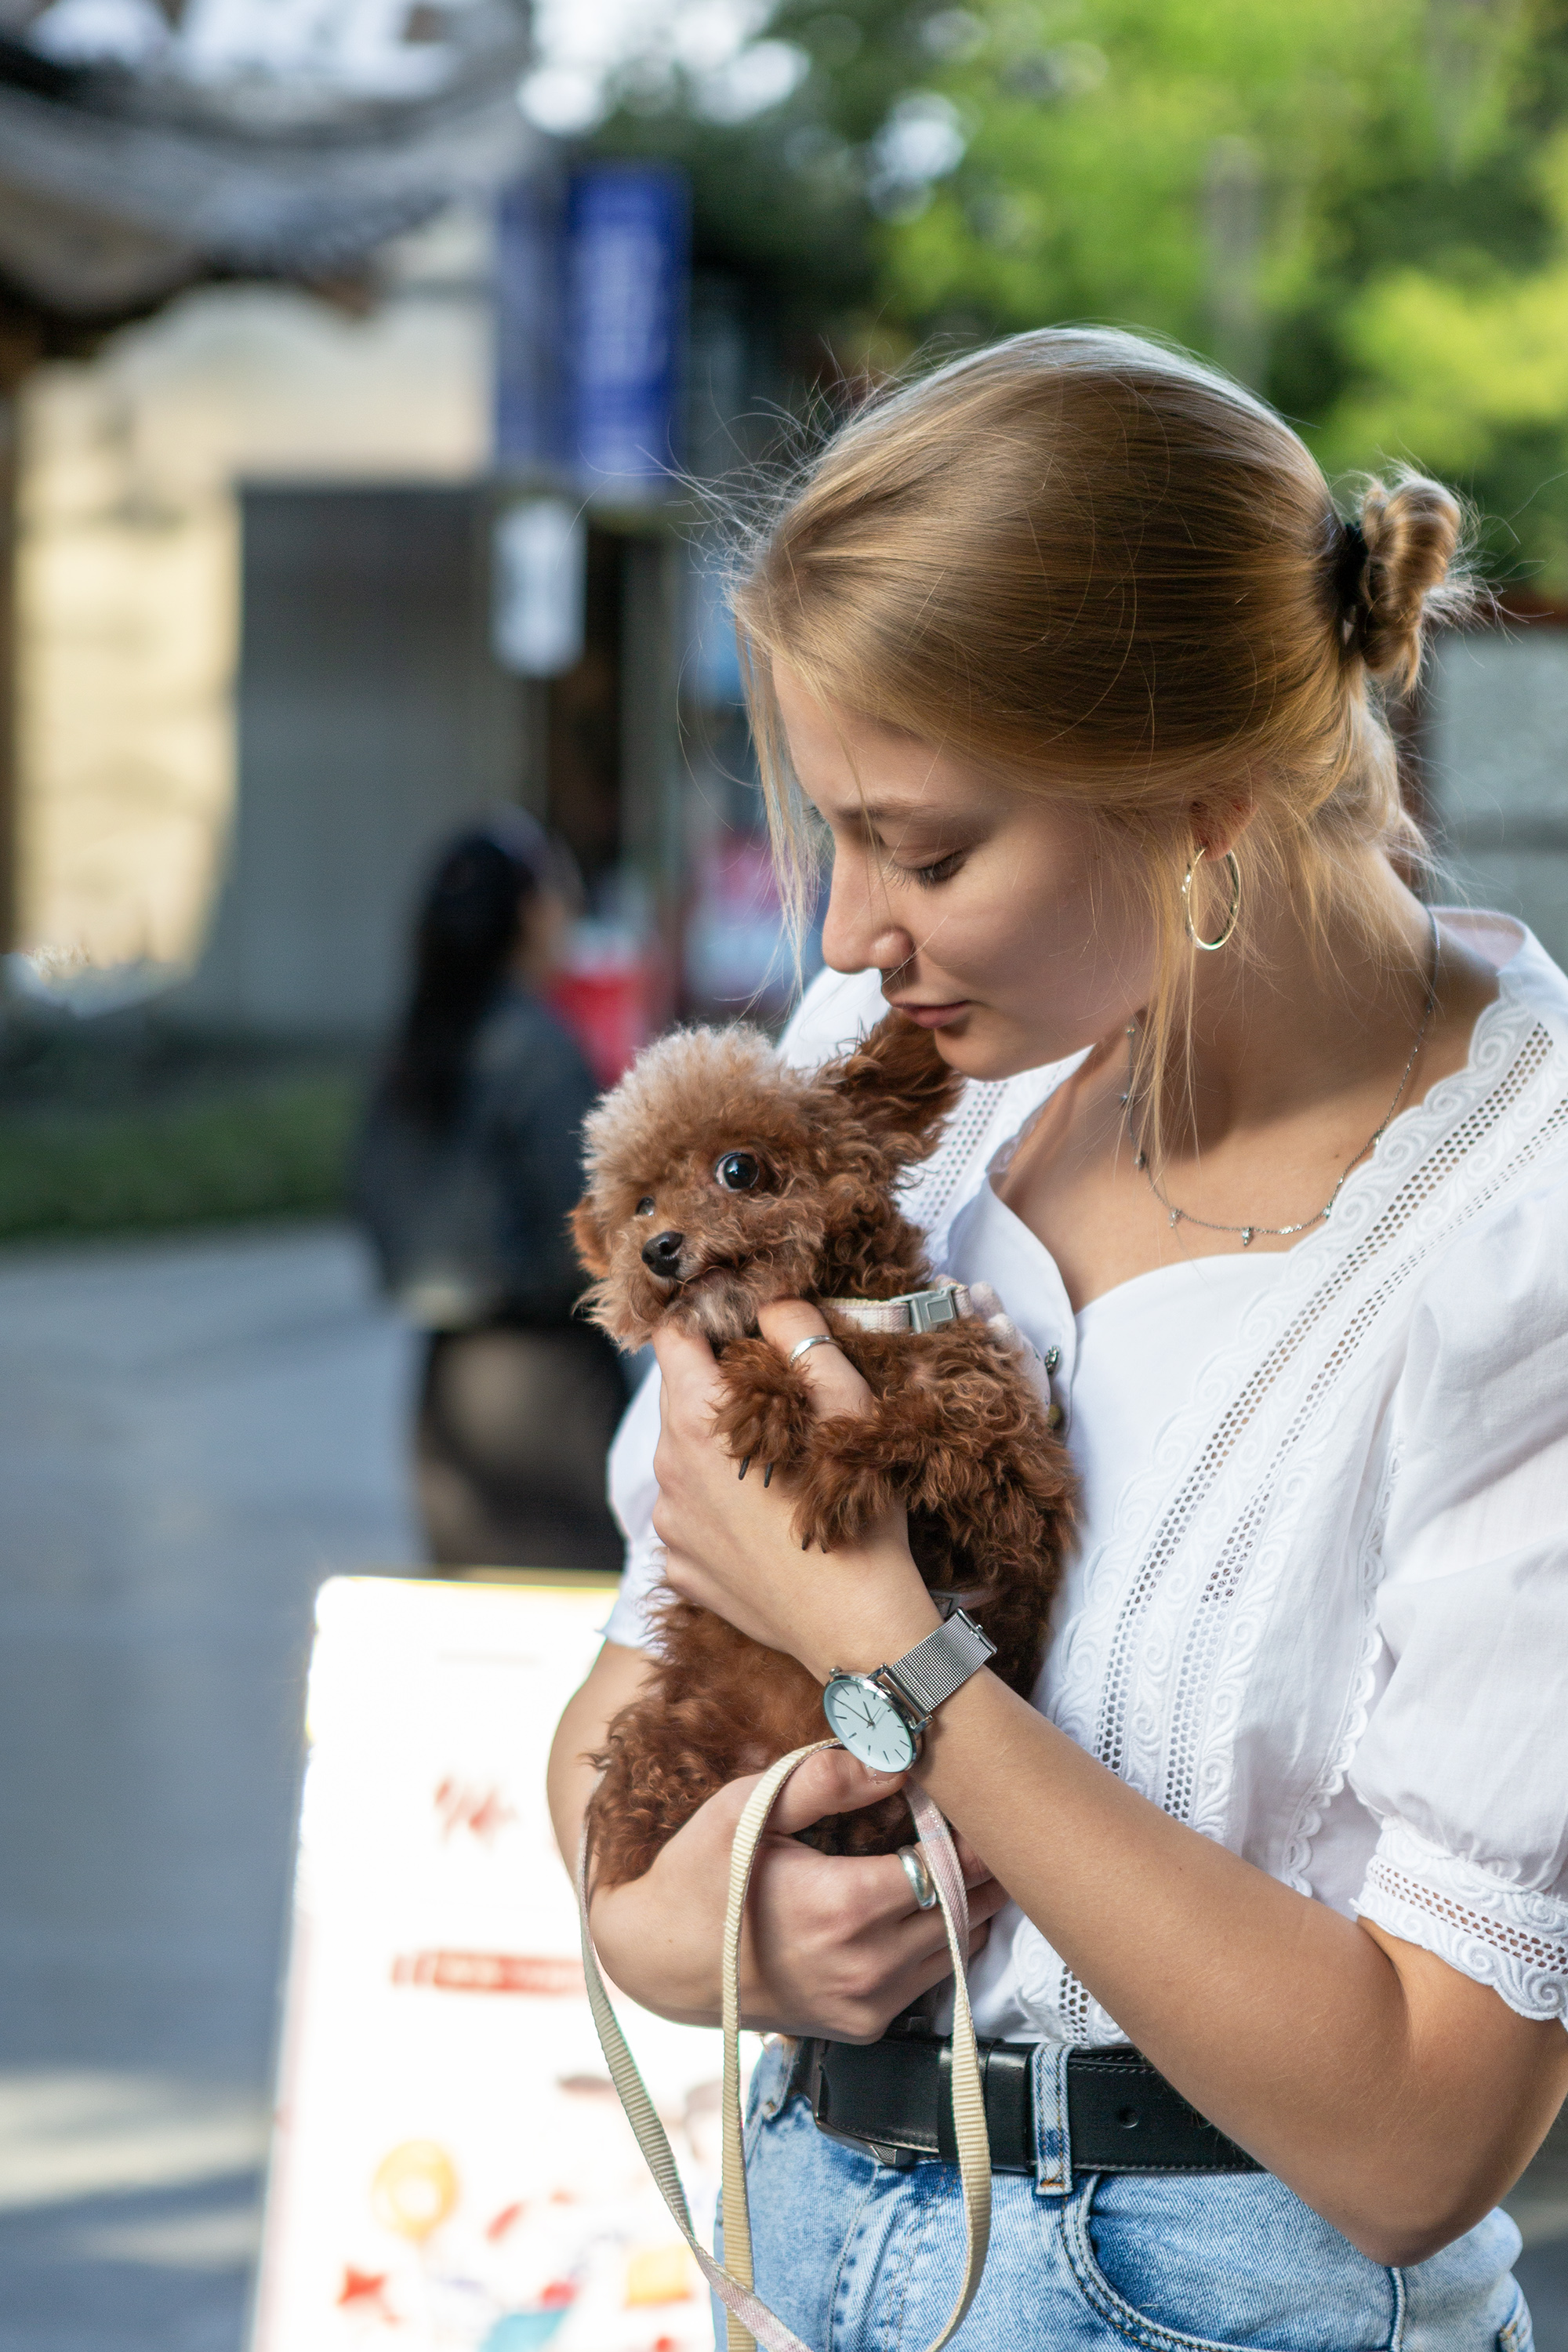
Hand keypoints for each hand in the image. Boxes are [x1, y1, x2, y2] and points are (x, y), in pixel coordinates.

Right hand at [589, 1745, 1007, 2037]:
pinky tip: (923, 1902)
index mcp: (843, 1908)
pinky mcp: (861, 2027)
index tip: (971, 1803)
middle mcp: (864, 1967)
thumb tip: (896, 1762)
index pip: (950, 1868)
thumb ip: (824, 1778)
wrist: (660, 1961)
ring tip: (958, 1857)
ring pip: (958, 1948)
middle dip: (984, 1866)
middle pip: (968, 1911)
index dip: (970, 1833)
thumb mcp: (747, 1807)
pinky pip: (930, 1980)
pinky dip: (942, 1940)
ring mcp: (865, 2005)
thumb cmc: (701, 1873)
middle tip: (981, 1823)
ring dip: (970, 1903)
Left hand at [650, 1301, 940, 1679]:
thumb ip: (802, 1338)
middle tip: (781, 1402)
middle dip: (720, 1387)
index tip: (742, 1326)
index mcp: (700, 1421)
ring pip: (684, 1460)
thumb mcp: (847, 1406)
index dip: (705, 1321)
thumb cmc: (859, 1517)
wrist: (859, 1633)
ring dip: (721, 1452)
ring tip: (781, 1473)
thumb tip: (771, 1300)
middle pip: (677, 1398)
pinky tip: (768, 1526)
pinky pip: (690, 1517)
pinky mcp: (679, 1568)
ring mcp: (669, 1524)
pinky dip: (719, 1510)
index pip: (671, 1338)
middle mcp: (668, 1470)